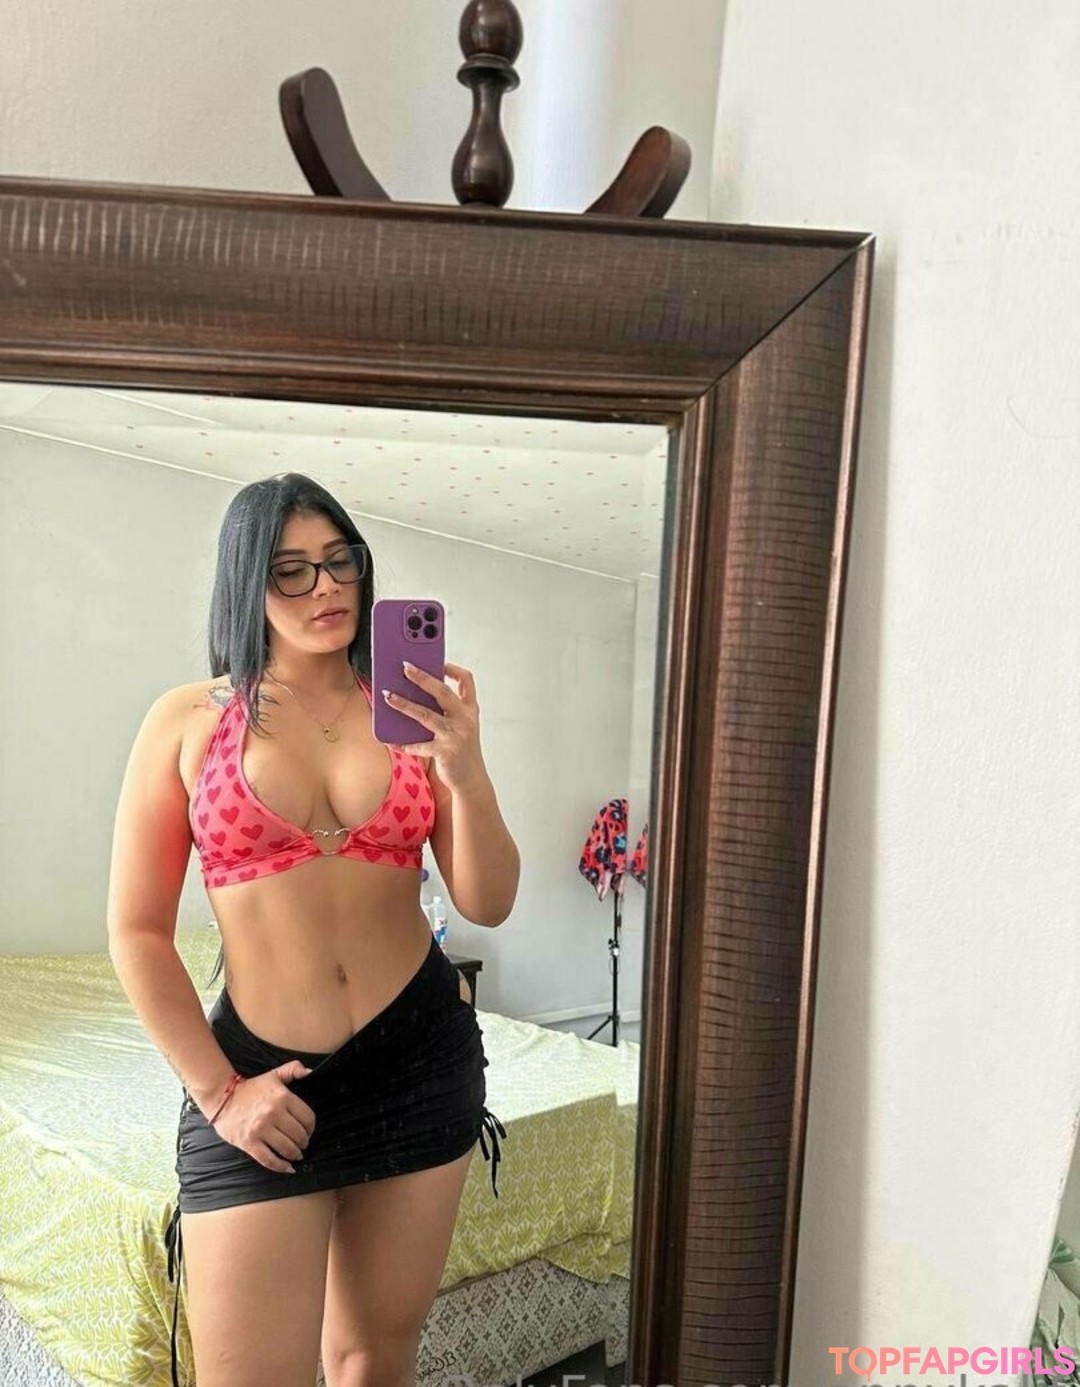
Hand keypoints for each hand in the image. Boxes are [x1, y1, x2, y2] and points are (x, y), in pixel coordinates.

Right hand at [211, 1060, 316, 1173]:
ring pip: (287, 1148)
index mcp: (283, 1097)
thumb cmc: (251, 1088)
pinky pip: (269, 1159)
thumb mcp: (274, 1074)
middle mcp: (273, 1113)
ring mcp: (261, 1129)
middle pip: (299, 1135)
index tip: (309, 1130)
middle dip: (304, 1142)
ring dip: (295, 1154)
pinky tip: (287, 1168)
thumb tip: (310, 1072)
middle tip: (303, 1144)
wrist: (222, 1098)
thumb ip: (293, 1069)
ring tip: (296, 1154)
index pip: (307, 1117)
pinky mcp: (249, 1142)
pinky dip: (280, 1166)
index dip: (311, 1127)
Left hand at [383, 660, 484, 791]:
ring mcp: (455, 735)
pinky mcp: (445, 752)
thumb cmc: (462, 750)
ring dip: (404, 704)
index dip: (453, 669)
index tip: (438, 662)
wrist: (471, 779)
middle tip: (405, 667)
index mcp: (470, 710)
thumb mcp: (461, 726)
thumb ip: (447, 711)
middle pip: (443, 692)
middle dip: (422, 678)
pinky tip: (390, 740)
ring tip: (388, 696)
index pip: (467, 681)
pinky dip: (403, 743)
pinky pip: (418, 745)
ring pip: (426, 715)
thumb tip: (417, 694)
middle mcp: (465, 719)